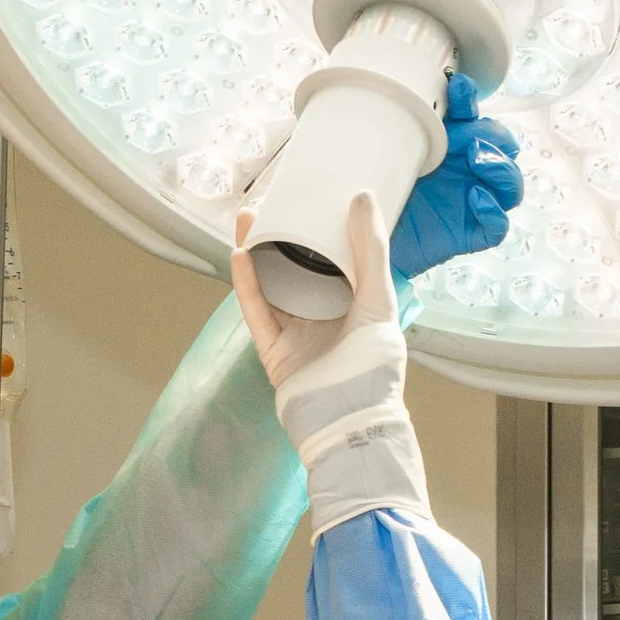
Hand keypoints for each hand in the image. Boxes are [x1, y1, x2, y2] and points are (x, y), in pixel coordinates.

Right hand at [233, 194, 429, 536]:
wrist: (350, 422)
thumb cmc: (375, 368)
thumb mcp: (379, 300)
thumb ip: (370, 252)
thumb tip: (361, 197)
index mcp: (353, 304)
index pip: (332, 259)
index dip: (318, 229)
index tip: (308, 197)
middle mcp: (324, 317)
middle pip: (297, 268)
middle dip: (281, 236)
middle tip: (271, 201)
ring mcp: (297, 334)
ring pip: (272, 286)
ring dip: (258, 252)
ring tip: (250, 218)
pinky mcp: (275, 351)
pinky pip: (257, 312)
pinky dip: (247, 284)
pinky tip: (240, 254)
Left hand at [390, 72, 523, 280]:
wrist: (366, 241)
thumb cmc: (379, 194)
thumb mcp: (385, 156)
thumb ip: (396, 131)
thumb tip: (398, 99)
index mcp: (451, 147)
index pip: (473, 118)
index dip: (470, 101)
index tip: (457, 87)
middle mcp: (468, 171)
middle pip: (502, 147)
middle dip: (489, 136)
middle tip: (467, 139)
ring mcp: (474, 201)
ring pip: (510, 185)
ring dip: (499, 167)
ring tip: (477, 161)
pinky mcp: (472, 232)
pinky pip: (497, 225)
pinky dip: (492, 211)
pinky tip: (475, 199)